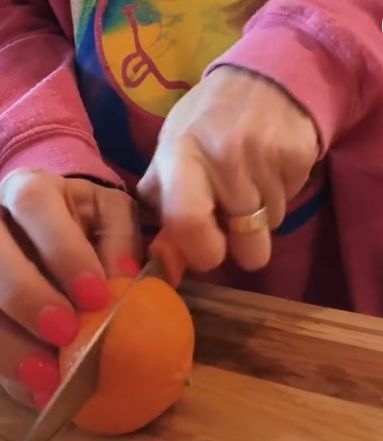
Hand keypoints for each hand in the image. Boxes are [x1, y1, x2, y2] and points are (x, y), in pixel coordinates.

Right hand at [0, 168, 139, 407]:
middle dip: (27, 297)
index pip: (35, 207)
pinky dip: (5, 356)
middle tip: (65, 333)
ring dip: (8, 340)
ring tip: (45, 376)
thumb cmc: (86, 216)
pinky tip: (31, 381)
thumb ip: (120, 236)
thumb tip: (125, 279)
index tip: (96, 295)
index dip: (62, 251)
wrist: (52, 223)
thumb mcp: (110, 212)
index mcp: (30, 190)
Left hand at [138, 66, 318, 271]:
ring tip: (252, 180)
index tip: (209, 253)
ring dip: (261, 215)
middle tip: (236, 227)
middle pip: (246, 244)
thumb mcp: (172, 142)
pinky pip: (290, 200)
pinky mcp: (299, 157)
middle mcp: (224, 158)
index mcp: (182, 155)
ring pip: (271, 226)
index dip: (201, 252)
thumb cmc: (209, 116)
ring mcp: (266, 158)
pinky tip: (270, 167)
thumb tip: (161, 242)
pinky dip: (279, 194)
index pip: (187, 221)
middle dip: (244, 249)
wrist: (266, 77)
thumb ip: (161, 189)